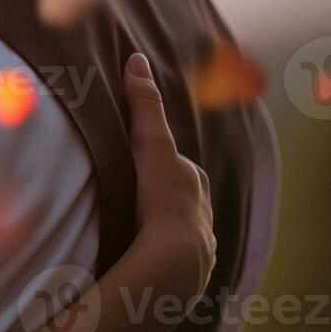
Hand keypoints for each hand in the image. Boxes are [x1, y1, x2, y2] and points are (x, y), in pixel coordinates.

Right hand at [124, 51, 215, 305]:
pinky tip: (142, 258)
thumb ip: (145, 106)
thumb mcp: (151, 146)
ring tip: (130, 230)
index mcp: (194, 182)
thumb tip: (137, 57)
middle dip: (158, 194)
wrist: (174, 259)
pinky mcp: (188, 274)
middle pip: (178, 195)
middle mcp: (203, 211)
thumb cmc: (163, 198)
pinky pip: (172, 258)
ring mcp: (198, 245)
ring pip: (177, 227)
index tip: (133, 163)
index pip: (172, 165)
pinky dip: (159, 254)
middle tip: (127, 195)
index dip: (152, 161)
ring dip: (158, 228)